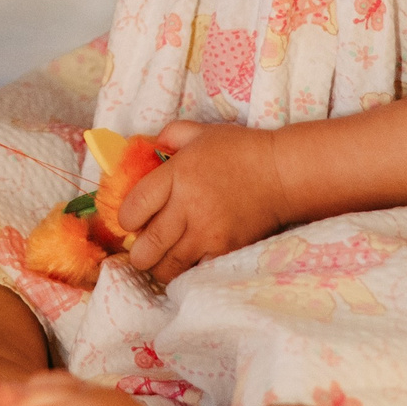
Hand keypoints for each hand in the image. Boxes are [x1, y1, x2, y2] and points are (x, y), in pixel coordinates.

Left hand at [116, 120, 290, 285]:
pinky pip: (196, 273)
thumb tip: (148, 145)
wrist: (281, 174)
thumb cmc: (240, 150)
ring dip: (159, 266)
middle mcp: (189, 208)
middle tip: (141, 247)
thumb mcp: (200, 133)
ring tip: (161, 258)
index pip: (134, 207)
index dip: (125, 219)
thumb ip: (169, 136)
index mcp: (177, 175)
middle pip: (148, 246)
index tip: (130, 220)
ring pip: (169, 266)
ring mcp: (209, 234)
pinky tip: (186, 263)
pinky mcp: (227, 251)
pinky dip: (187, 272)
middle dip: (138, 252)